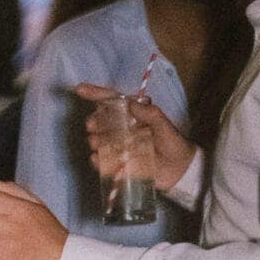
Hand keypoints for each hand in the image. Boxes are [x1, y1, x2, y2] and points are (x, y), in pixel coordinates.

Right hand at [73, 85, 198, 191]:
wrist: (179, 170)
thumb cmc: (173, 143)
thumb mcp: (165, 126)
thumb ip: (151, 114)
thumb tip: (131, 104)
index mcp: (132, 115)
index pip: (111, 101)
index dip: (95, 93)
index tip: (80, 89)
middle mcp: (122, 128)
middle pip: (99, 121)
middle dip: (93, 122)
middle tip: (93, 126)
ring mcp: (118, 146)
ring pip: (97, 140)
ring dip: (94, 140)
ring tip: (99, 144)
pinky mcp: (117, 163)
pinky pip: (100, 161)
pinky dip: (96, 160)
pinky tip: (99, 160)